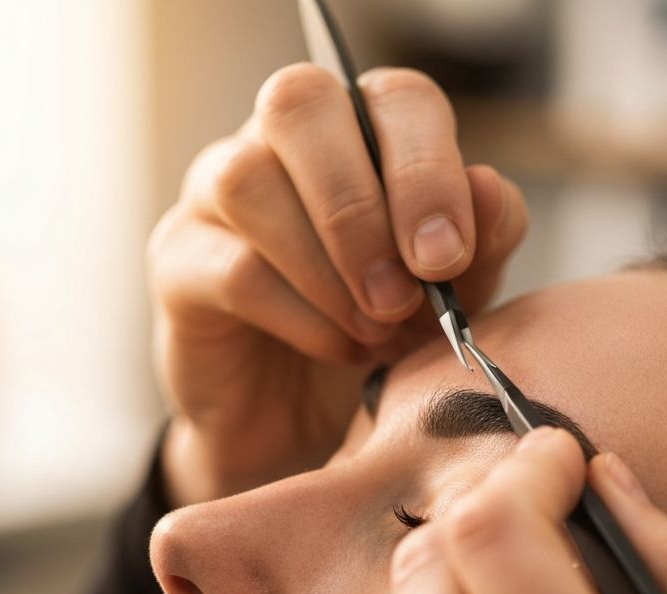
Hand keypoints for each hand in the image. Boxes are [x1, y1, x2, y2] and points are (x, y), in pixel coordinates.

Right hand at [148, 64, 526, 505]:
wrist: (304, 420)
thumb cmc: (378, 336)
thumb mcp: (452, 297)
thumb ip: (480, 244)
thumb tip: (488, 191)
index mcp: (360, 135)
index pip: (394, 99)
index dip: (426, 168)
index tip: (448, 258)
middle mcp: (279, 144)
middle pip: (301, 105)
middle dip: (362, 208)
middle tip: (401, 297)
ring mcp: (214, 196)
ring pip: (249, 181)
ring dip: (327, 267)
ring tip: (374, 331)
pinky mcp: (179, 263)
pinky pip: (233, 269)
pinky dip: (302, 316)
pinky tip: (340, 348)